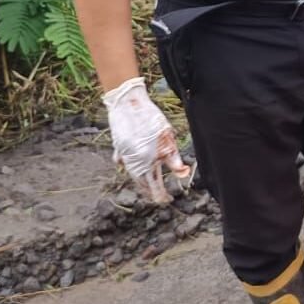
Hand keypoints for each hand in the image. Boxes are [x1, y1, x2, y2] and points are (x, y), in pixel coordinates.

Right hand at [103, 77, 190, 203]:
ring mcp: (124, 156)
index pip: (155, 187)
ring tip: (149, 185)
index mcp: (147, 163)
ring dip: (142, 182)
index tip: (168, 200)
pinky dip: (131, 169)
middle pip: (143, 184)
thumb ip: (174, 159)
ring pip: (133, 176)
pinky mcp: (119, 148)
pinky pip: (125, 164)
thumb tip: (183, 174)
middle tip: (159, 196)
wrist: (127, 103)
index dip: (162, 196)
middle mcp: (134, 163)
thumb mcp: (168, 139)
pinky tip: (134, 167)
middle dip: (151, 192)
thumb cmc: (151, 119)